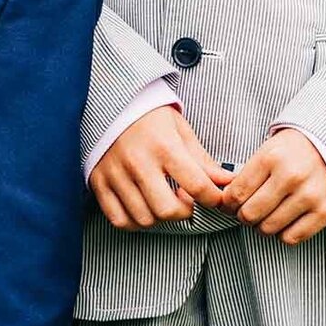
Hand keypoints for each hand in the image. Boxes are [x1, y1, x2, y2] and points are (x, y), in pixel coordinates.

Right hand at [89, 105, 230, 229]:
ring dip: (160, 217)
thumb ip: (203, 161)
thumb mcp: (180, 131)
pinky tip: (143, 208)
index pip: (197, 185)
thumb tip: (227, 183)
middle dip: (185, 212)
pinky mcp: (98, 182)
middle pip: (168, 210)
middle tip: (186, 200)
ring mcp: (116, 174)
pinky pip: (119, 219)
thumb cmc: (150, 117)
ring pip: (144, 218)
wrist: (111, 103)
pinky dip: (134, 222)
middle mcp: (138, 162)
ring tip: (163, 200)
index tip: (214, 198)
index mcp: (164, 146)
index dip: (213, 198)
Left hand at [220, 128, 325, 243]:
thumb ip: (246, 176)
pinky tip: (283, 221)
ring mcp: (310, 195)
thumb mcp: (267, 151)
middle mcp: (291, 176)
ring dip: (262, 226)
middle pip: (250, 214)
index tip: (229, 205)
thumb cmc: (293, 150)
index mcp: (271, 157)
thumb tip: (225, 203)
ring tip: (266, 215)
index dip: (227, 205)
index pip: (236, 194)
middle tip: (247, 211)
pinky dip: (283, 234)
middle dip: (243, 216)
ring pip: (269, 229)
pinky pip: (292, 238)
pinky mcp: (325, 211)